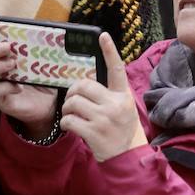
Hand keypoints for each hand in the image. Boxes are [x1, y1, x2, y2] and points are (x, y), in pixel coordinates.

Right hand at [0, 19, 59, 138]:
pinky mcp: (0, 99)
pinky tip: (18, 87)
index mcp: (3, 56)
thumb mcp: (42, 61)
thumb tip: (49, 32)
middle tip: (8, 47)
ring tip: (12, 64)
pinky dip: (5, 87)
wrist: (49, 103)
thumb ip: (40, 48)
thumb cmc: (42, 79)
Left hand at [59, 33, 146, 162]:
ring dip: (67, 109)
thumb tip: (87, 81)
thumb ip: (109, 95)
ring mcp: (104, 118)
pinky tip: (71, 128)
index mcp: (123, 96)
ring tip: (73, 116)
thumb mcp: (123, 109)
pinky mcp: (93, 132)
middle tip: (73, 101)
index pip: (116, 69)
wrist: (128, 158)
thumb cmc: (122, 131)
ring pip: (73, 102)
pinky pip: (69, 120)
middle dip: (72, 92)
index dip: (109, 51)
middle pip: (83, 85)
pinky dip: (66, 123)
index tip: (102, 35)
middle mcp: (115, 104)